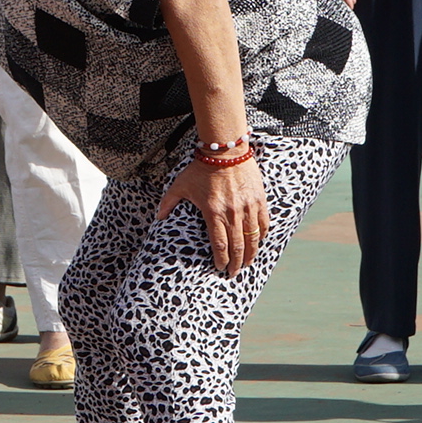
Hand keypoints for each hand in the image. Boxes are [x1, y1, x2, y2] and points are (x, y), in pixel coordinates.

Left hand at [161, 147, 272, 275]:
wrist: (225, 149)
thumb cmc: (201, 168)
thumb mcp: (180, 184)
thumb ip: (168, 202)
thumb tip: (158, 217)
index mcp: (213, 212)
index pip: (219, 243)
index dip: (220, 259)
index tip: (219, 268)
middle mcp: (232, 212)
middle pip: (237, 245)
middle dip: (236, 263)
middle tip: (234, 273)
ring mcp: (247, 206)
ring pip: (252, 237)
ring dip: (250, 253)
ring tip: (247, 263)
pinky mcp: (258, 199)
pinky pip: (263, 222)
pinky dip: (261, 235)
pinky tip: (258, 242)